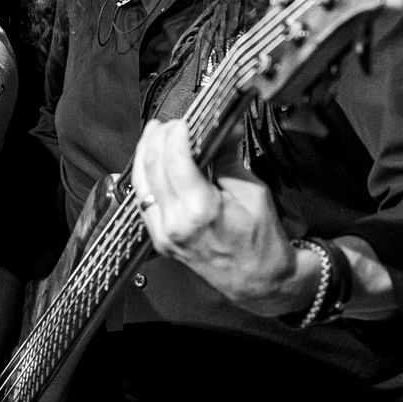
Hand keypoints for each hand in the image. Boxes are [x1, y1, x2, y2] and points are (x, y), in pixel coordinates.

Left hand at [130, 119, 300, 316]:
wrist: (259, 281)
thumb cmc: (261, 245)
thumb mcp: (253, 192)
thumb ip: (230, 157)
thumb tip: (224, 127)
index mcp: (200, 211)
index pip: (175, 158)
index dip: (177, 133)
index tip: (186, 120)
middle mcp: (175, 224)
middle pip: (153, 166)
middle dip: (160, 138)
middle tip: (172, 122)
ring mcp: (164, 234)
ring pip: (141, 182)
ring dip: (146, 153)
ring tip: (156, 134)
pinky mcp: (160, 239)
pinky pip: (144, 200)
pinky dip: (146, 177)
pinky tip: (152, 162)